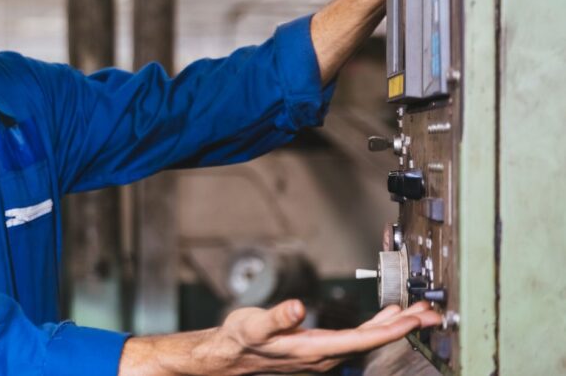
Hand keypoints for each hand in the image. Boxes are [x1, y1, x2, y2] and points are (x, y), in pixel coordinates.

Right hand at [203, 299, 441, 374]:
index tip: (414, 320)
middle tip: (432, 314)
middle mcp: (325, 354)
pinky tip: (387, 315)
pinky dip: (376, 324)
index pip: (362, 340)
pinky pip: (358, 337)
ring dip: (394, 325)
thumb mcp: (255, 325)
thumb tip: (297, 308)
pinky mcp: (323, 347)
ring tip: (418, 313)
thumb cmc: (242, 339)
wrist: (230, 354)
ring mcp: (326, 352)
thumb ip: (278, 317)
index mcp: (315, 349)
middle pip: (373, 341)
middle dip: (404, 327)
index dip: (390, 329)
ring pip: (369, 339)